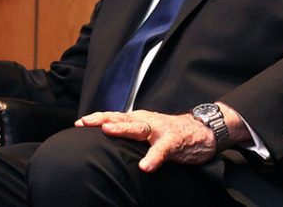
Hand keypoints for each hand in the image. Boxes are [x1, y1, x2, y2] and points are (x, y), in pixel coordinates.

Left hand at [75, 109, 215, 172]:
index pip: (114, 116)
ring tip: (108, 131)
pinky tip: (145, 166)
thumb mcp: (147, 132)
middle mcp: (146, 121)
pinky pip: (162, 149)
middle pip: (121, 118)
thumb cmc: (171, 133)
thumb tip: (107, 145)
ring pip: (139, 128)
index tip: (78, 123)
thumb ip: (130, 135)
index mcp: (138, 119)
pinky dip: (153, 157)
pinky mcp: (175, 141)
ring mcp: (159, 130)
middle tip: (85, 122)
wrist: (204, 131)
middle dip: (102, 119)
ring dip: (123, 129)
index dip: (96, 118)